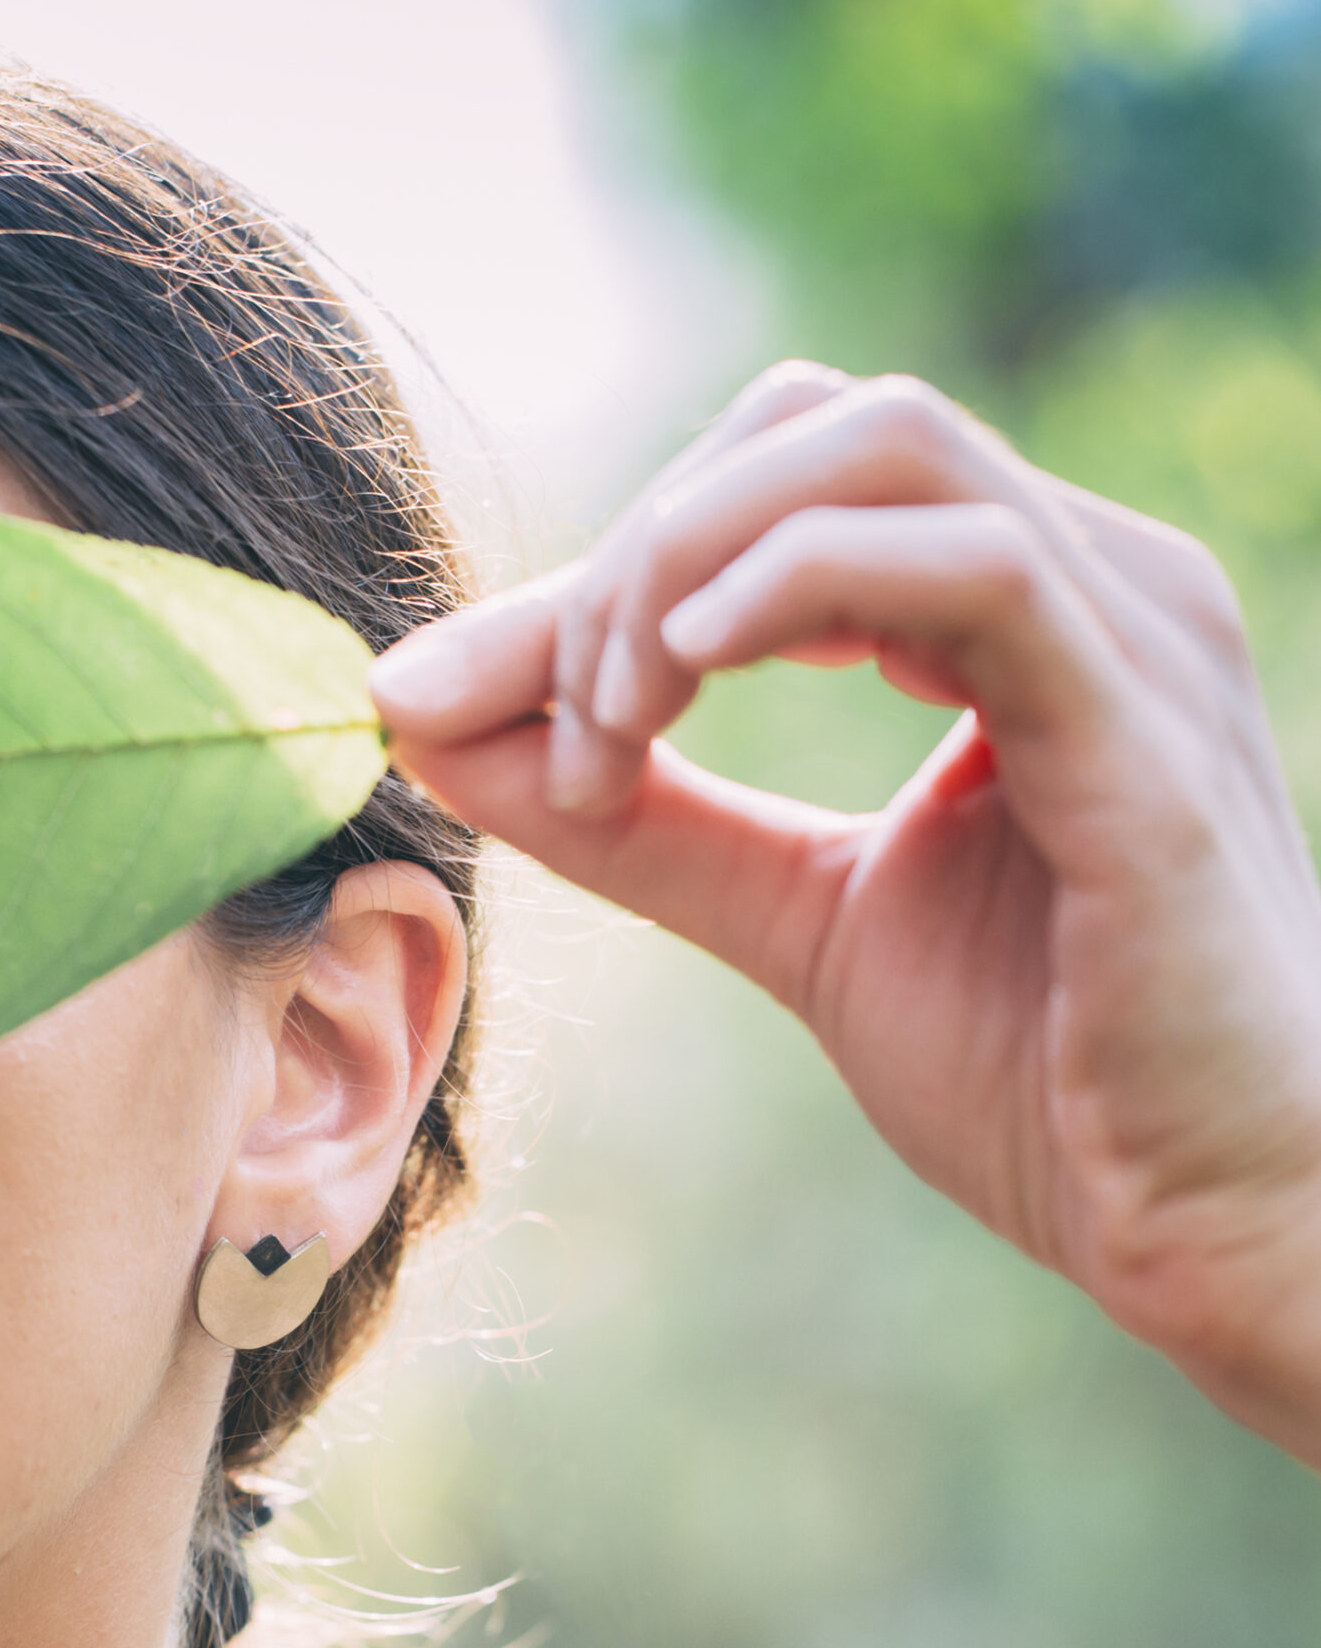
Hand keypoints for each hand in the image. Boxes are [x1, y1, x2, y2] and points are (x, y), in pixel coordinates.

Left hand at [372, 363, 1320, 1466]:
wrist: (1208, 1222)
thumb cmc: (1042, 1072)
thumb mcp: (799, 922)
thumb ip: (642, 825)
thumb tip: (438, 725)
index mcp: (1015, 613)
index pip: (775, 484)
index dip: (596, 574)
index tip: (449, 700)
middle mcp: (1085, 582)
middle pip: (808, 426)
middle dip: (631, 558)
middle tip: (555, 737)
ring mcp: (1131, 637)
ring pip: (877, 448)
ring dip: (681, 568)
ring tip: (610, 733)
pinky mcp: (1144, 739)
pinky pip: (971, 565)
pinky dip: (794, 582)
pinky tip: (681, 679)